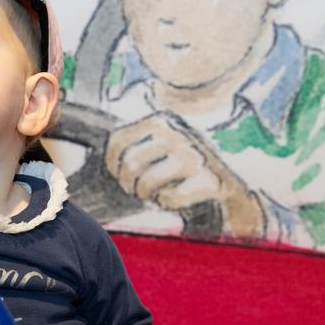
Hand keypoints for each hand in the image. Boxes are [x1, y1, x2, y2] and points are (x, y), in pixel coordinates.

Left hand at [105, 114, 263, 237]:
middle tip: (140, 190)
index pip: (116, 142)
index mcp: (160, 121)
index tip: (122, 176)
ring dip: (149, 196)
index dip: (113, 166)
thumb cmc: (182, 171)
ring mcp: (194, 155)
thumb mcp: (158, 148)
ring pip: (147, 183)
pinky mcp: (208, 179)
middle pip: (130, 164)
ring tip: (158, 193)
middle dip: (130, 185)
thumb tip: (95, 154)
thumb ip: (131, 146)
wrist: (228, 189)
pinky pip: (168, 198)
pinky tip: (178, 197)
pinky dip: (168, 204)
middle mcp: (176, 132)